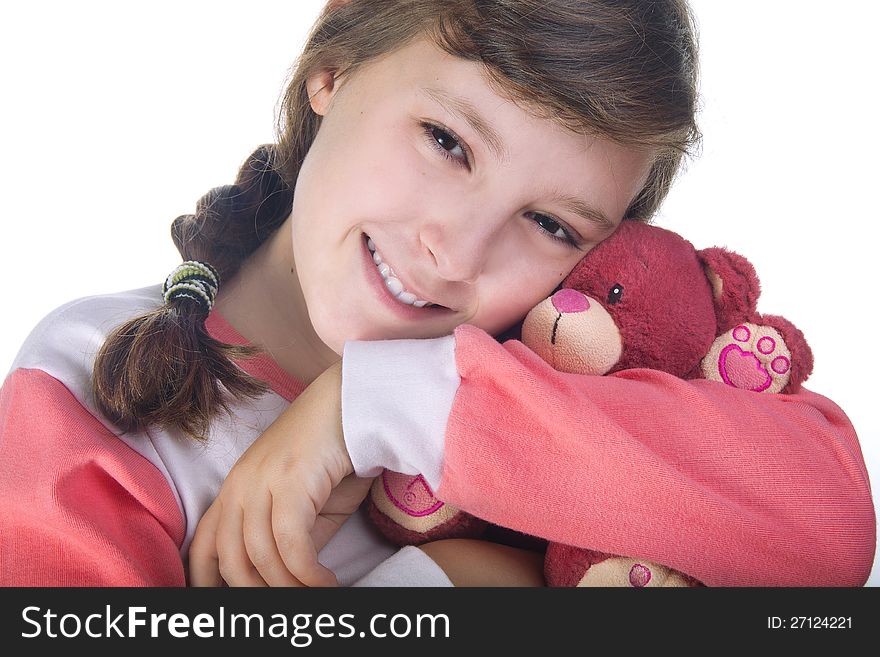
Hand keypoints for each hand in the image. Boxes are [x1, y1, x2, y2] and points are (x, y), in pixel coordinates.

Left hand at [188, 360, 373, 586]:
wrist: (355, 403)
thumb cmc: (333, 452)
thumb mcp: (306, 502)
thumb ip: (289, 536)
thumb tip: (286, 578)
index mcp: (235, 488)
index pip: (203, 545)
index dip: (206, 583)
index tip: (231, 607)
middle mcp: (239, 484)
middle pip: (229, 559)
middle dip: (256, 593)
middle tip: (287, 606)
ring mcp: (261, 481)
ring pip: (260, 556)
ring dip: (289, 587)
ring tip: (316, 594)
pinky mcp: (290, 481)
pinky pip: (291, 544)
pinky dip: (308, 573)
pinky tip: (326, 581)